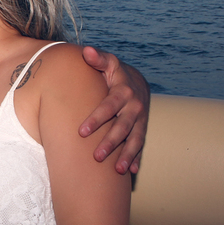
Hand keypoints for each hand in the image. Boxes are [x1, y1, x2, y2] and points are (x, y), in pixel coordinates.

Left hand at [78, 46, 149, 174]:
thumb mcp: (107, 63)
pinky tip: (132, 172)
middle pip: (122, 127)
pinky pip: (141, 145)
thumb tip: (86, 52)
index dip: (96, 119)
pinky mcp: (142, 129)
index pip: (108, 106)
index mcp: (122, 92)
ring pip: (135, 139)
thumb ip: (97, 59)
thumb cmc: (113, 72)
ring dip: (127, 155)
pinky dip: (137, 158)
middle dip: (111, 142)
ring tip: (118, 170)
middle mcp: (134, 107)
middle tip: (97, 157)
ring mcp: (140, 120)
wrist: (136, 81)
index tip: (81, 132)